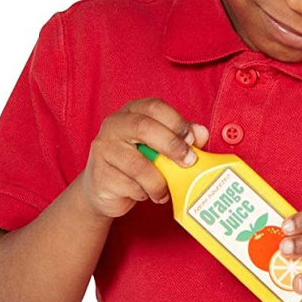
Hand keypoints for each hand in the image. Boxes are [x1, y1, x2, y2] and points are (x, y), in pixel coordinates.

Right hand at [77, 98, 208, 218]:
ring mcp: (103, 149)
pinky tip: (146, 195)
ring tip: (165, 191)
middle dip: (171, 146)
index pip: (154, 107)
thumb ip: (180, 137)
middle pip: (144, 128)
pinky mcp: (100, 175)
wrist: (103, 189)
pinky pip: (130, 186)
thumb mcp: (158, 146)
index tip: (192, 140)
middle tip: (188, 162)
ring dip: (158, 181)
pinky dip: (144, 193)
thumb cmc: (135, 163)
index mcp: (131, 112)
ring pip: (138, 164)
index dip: (176, 122)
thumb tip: (201, 134)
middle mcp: (114, 125)